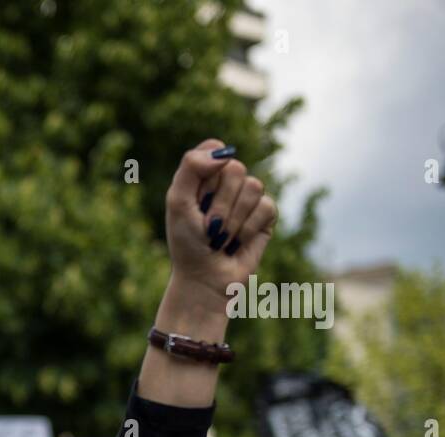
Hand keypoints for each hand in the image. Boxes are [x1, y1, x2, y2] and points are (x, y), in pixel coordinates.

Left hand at [165, 139, 277, 303]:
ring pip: (254, 187)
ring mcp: (248, 197)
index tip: (196, 198)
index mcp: (203, 175)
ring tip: (221, 237)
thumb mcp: (178, 203)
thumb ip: (191, 168)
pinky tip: (237, 242)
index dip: (207, 172)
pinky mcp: (266, 215)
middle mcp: (226, 183)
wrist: (204, 278)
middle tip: (208, 226)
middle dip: (219, 203)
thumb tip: (226, 151)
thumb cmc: (187, 243)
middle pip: (235, 169)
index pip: (214, 149)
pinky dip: (248, 229)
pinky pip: (266, 207)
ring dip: (232, 219)